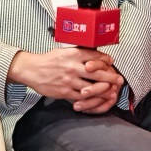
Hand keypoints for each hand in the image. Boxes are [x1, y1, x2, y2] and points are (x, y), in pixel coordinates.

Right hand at [8, 47, 123, 110]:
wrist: (32, 69)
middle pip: (96, 73)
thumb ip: (80, 53)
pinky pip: (81, 97)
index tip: (112, 62)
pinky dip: (90, 99)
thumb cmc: (49, 60)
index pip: (95, 56)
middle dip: (110, 76)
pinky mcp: (64, 92)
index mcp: (73, 54)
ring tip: (111, 91)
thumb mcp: (65, 51)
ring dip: (103, 90)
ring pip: (90, 87)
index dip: (106, 60)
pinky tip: (96, 99)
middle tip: (119, 79)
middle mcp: (72, 67)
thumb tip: (97, 55)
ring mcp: (69, 80)